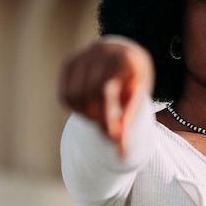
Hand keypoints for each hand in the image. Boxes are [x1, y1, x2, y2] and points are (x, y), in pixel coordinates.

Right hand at [59, 37, 154, 157]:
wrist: (125, 53)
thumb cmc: (135, 77)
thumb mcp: (139, 93)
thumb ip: (129, 119)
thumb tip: (122, 154)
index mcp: (122, 56)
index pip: (105, 91)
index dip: (107, 119)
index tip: (115, 140)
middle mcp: (99, 51)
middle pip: (88, 94)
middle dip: (98, 118)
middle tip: (110, 132)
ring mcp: (82, 56)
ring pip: (74, 96)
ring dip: (86, 115)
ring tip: (103, 117)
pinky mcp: (70, 63)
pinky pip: (66, 95)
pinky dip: (76, 108)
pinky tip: (90, 109)